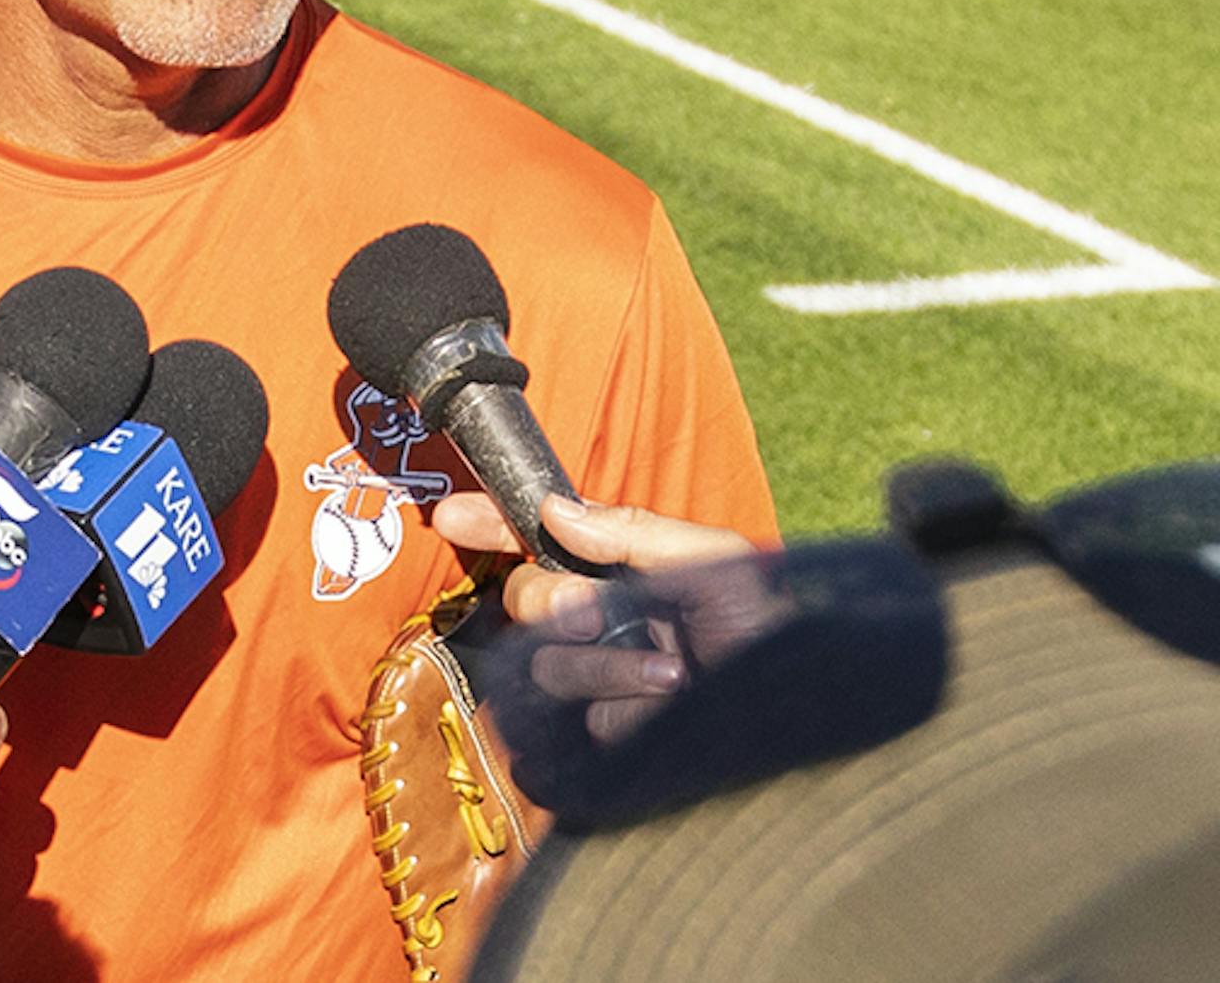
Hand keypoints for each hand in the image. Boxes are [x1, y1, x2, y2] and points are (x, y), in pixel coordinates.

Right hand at [432, 491, 763, 741]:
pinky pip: (559, 727)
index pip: (537, 540)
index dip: (490, 524)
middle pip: (524, 601)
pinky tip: (652, 713)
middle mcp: (598, 624)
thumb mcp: (716, 561)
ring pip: (541, 666)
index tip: (452, 514)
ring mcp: (594, 684)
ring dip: (600, 666)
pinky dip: (606, 712)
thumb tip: (552, 509)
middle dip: (555, 603)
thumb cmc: (770, 631)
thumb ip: (634, 531)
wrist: (801, 714)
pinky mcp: (595, 742)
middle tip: (601, 615)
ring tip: (667, 677)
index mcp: (618, 572)